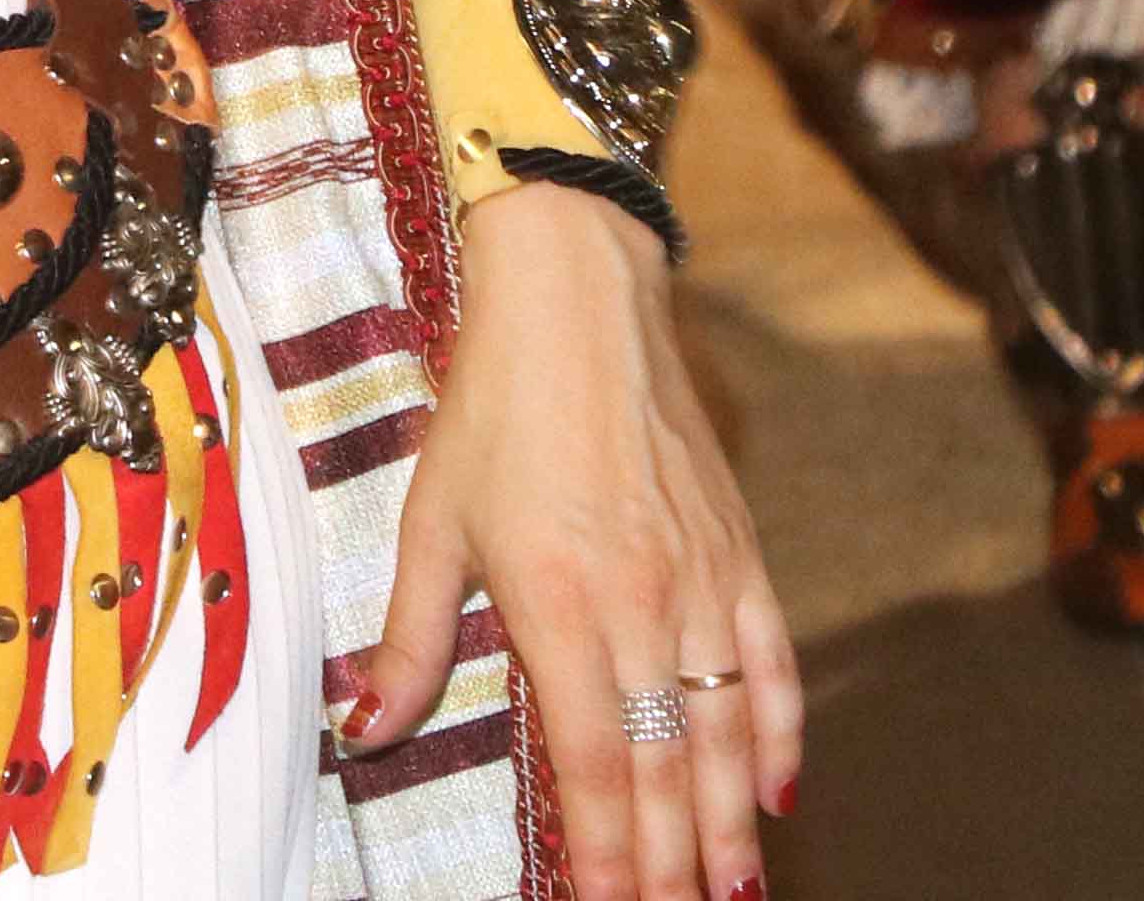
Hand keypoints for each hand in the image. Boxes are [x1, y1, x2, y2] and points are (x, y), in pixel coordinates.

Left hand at [344, 182, 797, 900]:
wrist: (579, 301)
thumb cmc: (494, 407)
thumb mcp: (431, 520)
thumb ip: (409, 636)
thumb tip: (364, 726)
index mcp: (560, 604)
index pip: (596, 762)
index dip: (607, 850)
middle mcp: (644, 604)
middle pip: (669, 766)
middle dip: (673, 860)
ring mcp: (703, 580)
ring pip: (726, 730)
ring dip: (730, 821)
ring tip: (731, 891)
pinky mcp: (739, 552)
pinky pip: (772, 664)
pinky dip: (778, 734)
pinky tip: (776, 793)